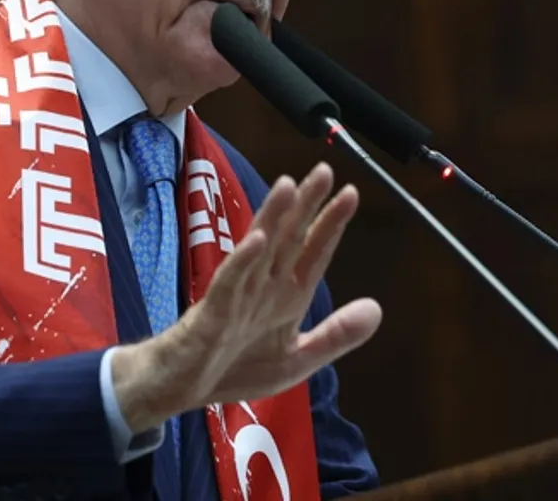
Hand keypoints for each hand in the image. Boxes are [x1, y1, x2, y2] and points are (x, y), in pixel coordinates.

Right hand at [112, 162, 382, 431]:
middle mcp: (264, 286)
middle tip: (323, 170)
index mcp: (287, 296)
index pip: (313, 252)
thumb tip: (377, 308)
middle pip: (288, 238)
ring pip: (259, 249)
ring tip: (288, 186)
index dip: (331, 224)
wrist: (180, 388)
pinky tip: (258, 241)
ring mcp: (238, 294)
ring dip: (273, 218)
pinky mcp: (214, 311)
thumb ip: (336, 335)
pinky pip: (230, 282)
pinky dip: (244, 261)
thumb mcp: (296, 358)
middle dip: (306, 205)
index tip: (351, 193)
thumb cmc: (233, 369)